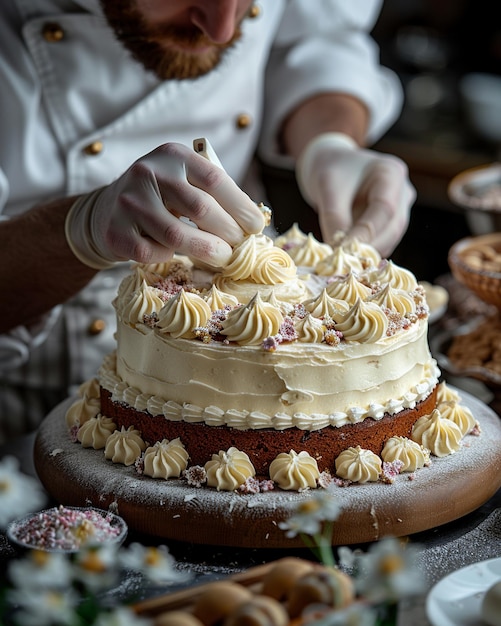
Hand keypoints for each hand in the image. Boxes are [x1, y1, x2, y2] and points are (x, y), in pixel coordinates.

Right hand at [65, 142, 264, 268]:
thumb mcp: (182, 181)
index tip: (256, 227)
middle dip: (228, 232)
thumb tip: (252, 223)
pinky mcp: (115, 230)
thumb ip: (211, 195)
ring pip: (176, 235)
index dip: (241, 206)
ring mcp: (128, 201)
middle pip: (200, 208)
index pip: (214, 179)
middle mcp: (148, 172)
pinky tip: (173, 253)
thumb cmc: (159, 198)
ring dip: (206, 250)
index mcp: (173, 155)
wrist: (106, 211)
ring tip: (222, 257)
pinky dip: (169, 256)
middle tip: (239, 247)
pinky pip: (152, 252)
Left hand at [296, 133, 415, 256]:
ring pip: (390, 238)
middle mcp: (402, 190)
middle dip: (369, 247)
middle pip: (393, 227)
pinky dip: (366, 251)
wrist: (331, 163)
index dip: (367, 233)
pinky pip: (382, 242)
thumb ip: (334, 218)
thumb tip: (339, 252)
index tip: (346, 250)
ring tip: (343, 261)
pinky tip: (348, 257)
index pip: (385, 209)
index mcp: (391, 173)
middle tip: (344, 262)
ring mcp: (401, 207)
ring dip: (368, 252)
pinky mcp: (391, 222)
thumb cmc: (330, 169)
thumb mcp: (327, 188)